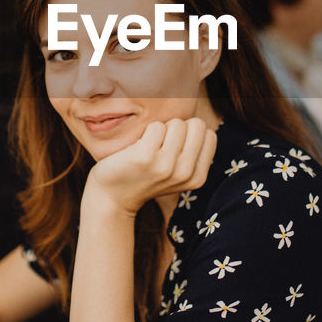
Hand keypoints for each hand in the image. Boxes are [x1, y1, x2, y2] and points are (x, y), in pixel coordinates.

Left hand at [84, 117, 216, 216]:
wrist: (113, 198)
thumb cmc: (145, 177)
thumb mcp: (177, 173)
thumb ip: (193, 153)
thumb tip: (200, 124)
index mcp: (197, 177)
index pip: (209, 134)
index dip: (191, 134)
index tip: (175, 148)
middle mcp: (185, 173)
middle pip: (197, 125)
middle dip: (179, 129)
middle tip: (161, 145)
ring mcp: (166, 166)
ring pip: (177, 123)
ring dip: (162, 130)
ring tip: (149, 148)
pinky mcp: (145, 157)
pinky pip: (156, 126)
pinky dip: (146, 131)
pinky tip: (137, 148)